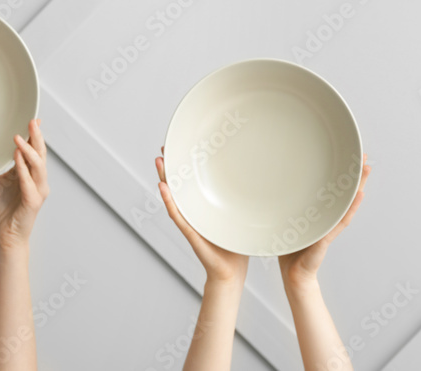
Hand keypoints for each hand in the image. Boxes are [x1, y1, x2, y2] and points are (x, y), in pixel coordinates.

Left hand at [0, 119, 48, 251]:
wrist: (3, 235)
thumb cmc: (0, 211)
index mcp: (28, 174)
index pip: (35, 151)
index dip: (35, 136)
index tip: (33, 120)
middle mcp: (37, 180)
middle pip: (40, 154)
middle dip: (37, 137)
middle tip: (32, 122)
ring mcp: (37, 190)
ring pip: (37, 165)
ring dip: (28, 151)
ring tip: (19, 138)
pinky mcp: (33, 201)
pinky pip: (28, 181)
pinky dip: (23, 168)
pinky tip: (17, 157)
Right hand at [155, 147, 248, 285]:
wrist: (231, 274)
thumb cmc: (235, 249)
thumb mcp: (240, 218)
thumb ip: (244, 203)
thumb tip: (260, 181)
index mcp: (204, 209)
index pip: (192, 184)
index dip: (185, 166)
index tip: (181, 147)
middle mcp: (194, 214)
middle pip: (178, 187)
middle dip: (170, 168)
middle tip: (164, 148)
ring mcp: (191, 223)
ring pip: (173, 198)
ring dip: (165, 180)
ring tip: (159, 163)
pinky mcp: (192, 235)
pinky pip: (178, 217)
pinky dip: (170, 203)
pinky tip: (164, 189)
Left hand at [278, 155, 370, 290]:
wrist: (293, 275)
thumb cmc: (290, 248)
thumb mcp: (286, 220)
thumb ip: (284, 205)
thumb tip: (270, 181)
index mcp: (320, 213)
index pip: (333, 190)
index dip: (342, 174)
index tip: (349, 154)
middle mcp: (328, 219)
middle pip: (345, 194)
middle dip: (355, 176)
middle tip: (364, 157)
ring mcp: (329, 228)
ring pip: (347, 205)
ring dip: (358, 187)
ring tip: (365, 170)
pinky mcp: (325, 239)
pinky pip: (339, 223)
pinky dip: (349, 209)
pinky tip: (358, 196)